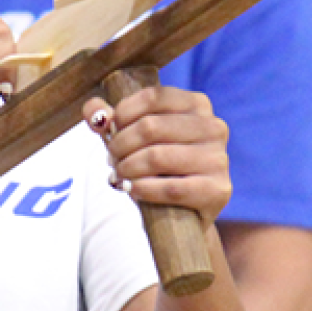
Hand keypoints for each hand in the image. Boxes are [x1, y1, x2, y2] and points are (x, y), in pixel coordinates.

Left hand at [86, 86, 232, 221]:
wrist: (182, 214)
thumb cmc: (157, 168)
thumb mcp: (134, 138)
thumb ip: (111, 119)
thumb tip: (92, 109)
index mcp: (198, 105)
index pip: (153, 97)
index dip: (123, 113)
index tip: (111, 130)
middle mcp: (215, 127)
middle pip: (151, 127)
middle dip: (121, 145)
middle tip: (111, 159)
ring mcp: (219, 159)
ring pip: (157, 157)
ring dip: (128, 168)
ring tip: (120, 175)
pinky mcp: (218, 190)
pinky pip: (170, 188)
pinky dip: (143, 189)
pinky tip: (133, 189)